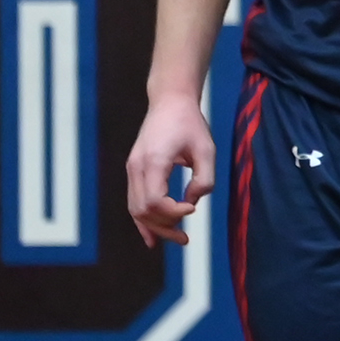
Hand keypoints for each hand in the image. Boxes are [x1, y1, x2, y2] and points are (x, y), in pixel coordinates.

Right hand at [125, 91, 215, 247]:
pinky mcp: (134, 170)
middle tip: (186, 238)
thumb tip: (192, 202)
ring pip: (135, 210)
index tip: (192, 207)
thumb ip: (204, 180)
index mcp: (154, 160)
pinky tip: (153, 238)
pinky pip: (134, 202)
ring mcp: (132, 169)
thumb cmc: (190, 124)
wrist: (169, 102)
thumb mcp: (207, 150)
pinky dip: (143, 221)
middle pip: (142, 211)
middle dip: (165, 227)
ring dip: (155, 228)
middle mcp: (137, 167)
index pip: (154, 201)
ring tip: (178, 238)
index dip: (173, 212)